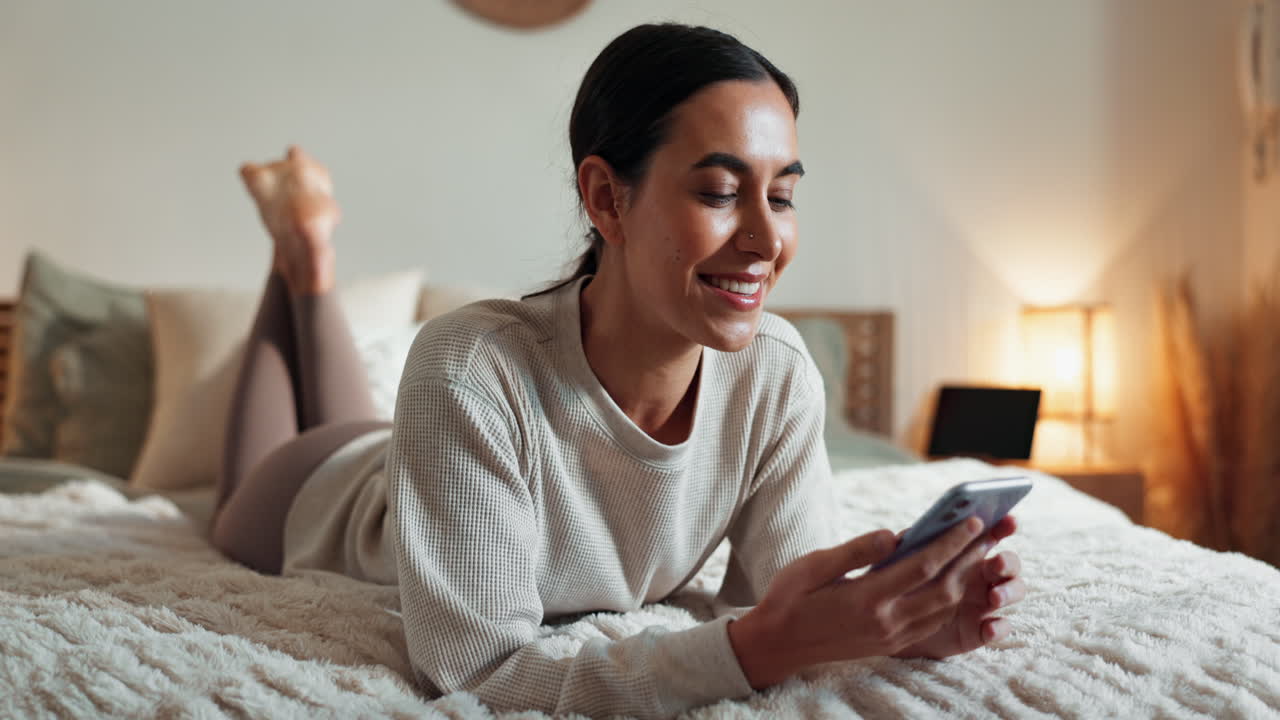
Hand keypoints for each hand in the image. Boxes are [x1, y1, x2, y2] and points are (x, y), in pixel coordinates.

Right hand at [727, 516, 992, 687]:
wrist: (777, 644)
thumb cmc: (790, 598)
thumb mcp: (814, 565)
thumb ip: (856, 550)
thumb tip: (893, 534)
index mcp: (866, 599)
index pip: (922, 566)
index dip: (951, 542)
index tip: (972, 520)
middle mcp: (885, 621)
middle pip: (944, 589)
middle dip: (969, 559)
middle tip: (990, 532)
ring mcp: (891, 637)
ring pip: (943, 608)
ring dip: (965, 579)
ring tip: (978, 553)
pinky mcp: (890, 644)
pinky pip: (931, 622)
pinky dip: (949, 600)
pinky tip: (953, 580)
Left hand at [890, 515, 1024, 659]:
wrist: (893, 623)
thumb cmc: (898, 583)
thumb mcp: (897, 562)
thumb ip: (903, 547)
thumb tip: (892, 537)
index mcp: (965, 553)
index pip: (990, 534)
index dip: (1002, 526)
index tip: (1009, 520)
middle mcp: (981, 576)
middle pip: (1008, 564)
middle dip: (1008, 562)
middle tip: (996, 563)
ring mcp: (983, 603)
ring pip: (1012, 593)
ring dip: (1008, 592)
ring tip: (994, 597)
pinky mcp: (979, 630)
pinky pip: (999, 628)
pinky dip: (999, 628)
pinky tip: (988, 629)